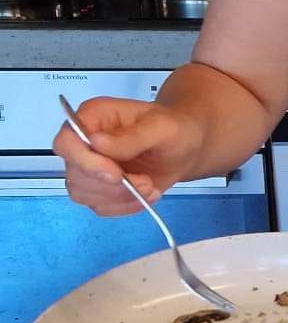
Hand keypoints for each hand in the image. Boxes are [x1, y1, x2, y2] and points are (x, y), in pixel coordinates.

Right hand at [52, 98, 205, 216]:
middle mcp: (84, 142)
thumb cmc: (174, 129)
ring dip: (119, 197)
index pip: (66, 142)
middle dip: (111, 185)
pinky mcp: (98, 188)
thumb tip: (96, 142)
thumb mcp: (162, 127)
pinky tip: (144, 195)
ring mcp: (88, 167)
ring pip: (83, 193)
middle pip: (74, 172)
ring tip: (149, 186)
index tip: (114, 174)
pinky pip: (99, 206)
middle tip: (145, 181)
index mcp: (93, 116)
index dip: (84, 162)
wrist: (185, 149)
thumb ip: (131, 136)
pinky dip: (124, 206)